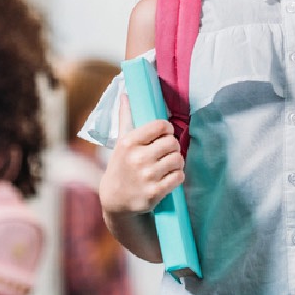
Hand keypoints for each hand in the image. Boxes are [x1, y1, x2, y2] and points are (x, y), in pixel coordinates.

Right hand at [98, 96, 183, 214]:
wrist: (115, 200)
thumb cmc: (120, 167)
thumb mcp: (120, 142)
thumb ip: (126, 118)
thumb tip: (125, 94)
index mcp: (129, 142)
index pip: (161, 126)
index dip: (167, 129)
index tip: (163, 135)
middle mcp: (137, 158)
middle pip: (172, 142)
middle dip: (172, 147)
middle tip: (166, 152)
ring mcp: (146, 176)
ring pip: (178, 159)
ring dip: (176, 162)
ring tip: (168, 165)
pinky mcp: (155, 193)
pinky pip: (179, 177)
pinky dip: (177, 176)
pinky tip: (168, 177)